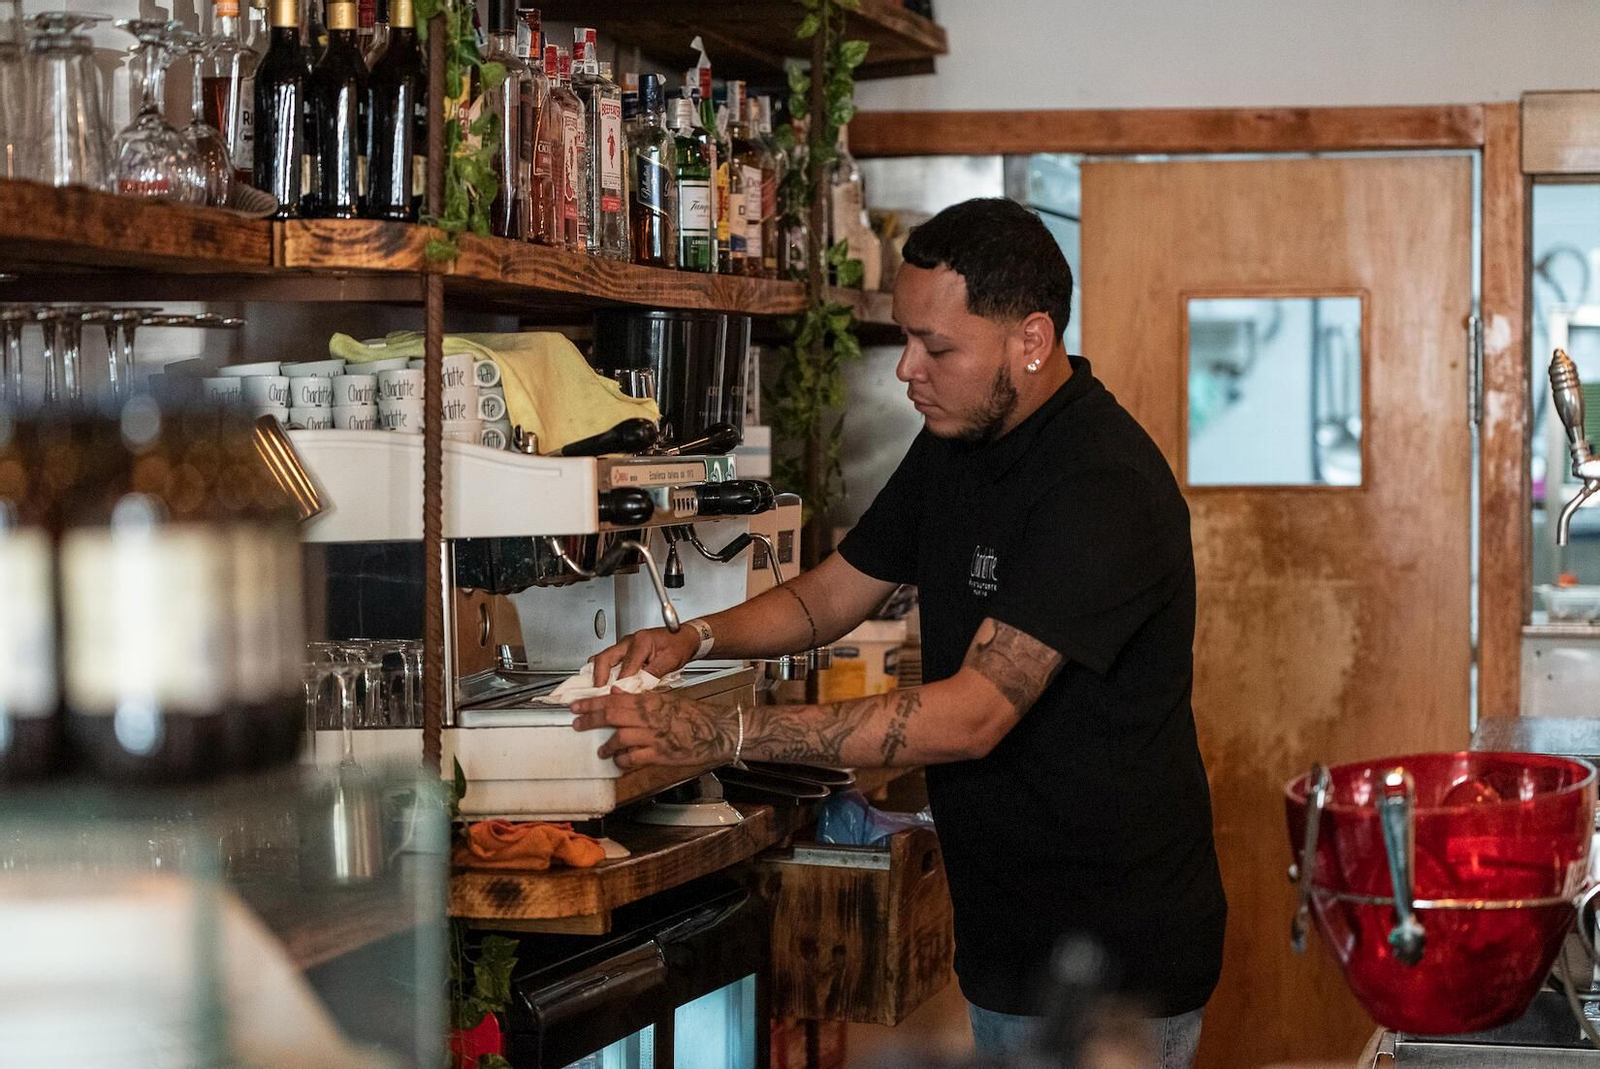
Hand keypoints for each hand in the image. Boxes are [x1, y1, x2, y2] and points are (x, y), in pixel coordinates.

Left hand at [571, 688, 736, 769]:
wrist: (716, 732)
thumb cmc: (695, 717)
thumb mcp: (667, 701)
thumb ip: (641, 698)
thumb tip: (616, 693)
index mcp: (650, 701)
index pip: (615, 699)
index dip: (593, 702)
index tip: (577, 705)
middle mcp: (649, 717)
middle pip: (612, 715)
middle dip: (591, 719)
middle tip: (577, 723)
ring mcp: (653, 736)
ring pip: (620, 738)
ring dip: (607, 745)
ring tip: (601, 751)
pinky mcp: (659, 754)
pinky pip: (634, 758)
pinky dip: (623, 760)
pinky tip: (620, 762)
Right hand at [588, 626, 699, 688]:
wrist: (684, 637)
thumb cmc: (679, 645)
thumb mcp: (670, 661)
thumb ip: (653, 674)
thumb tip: (639, 689)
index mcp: (641, 641)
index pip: (626, 666)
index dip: (621, 683)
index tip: (617, 695)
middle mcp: (629, 641)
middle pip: (604, 658)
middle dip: (598, 677)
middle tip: (598, 692)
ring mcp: (624, 645)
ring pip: (603, 658)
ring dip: (598, 674)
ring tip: (598, 689)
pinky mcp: (624, 650)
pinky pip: (608, 660)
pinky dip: (603, 671)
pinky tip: (605, 683)